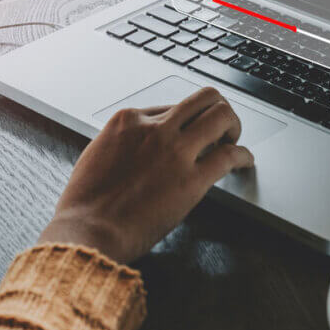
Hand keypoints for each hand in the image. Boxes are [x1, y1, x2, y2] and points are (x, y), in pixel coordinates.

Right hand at [38, 87, 253, 262]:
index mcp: (129, 120)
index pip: (171, 106)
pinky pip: (230, 156)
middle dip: (217, 109)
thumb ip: (123, 141)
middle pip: (203, 98)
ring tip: (234, 140)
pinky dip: (243, 156)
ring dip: (234, 126)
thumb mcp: (97, 153)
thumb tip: (141, 142)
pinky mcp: (192, 180)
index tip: (191, 133)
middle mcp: (155, 128)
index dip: (185, 121)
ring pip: (221, 116)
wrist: (88, 231)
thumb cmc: (86, 203)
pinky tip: (244, 162)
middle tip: (222, 128)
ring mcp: (175, 151)